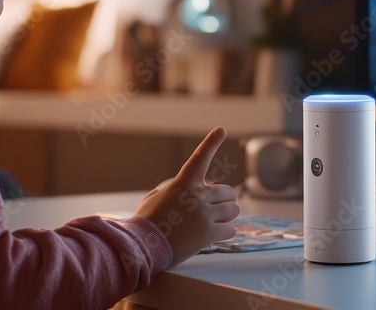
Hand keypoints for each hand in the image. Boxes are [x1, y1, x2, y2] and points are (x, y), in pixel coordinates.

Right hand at [134, 127, 239, 267]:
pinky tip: (213, 236)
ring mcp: (204, 214)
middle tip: (214, 210)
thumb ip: (176, 189)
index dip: (211, 142)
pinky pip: (230, 230)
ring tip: (213, 223)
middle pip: (228, 192)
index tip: (221, 129)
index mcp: (183, 183)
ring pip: (233, 210)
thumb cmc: (147, 222)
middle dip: (224, 201)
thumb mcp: (157, 197)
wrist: (143, 245)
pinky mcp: (209, 233)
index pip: (200, 158)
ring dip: (226, 217)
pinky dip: (225, 233)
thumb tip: (196, 190)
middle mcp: (197, 195)